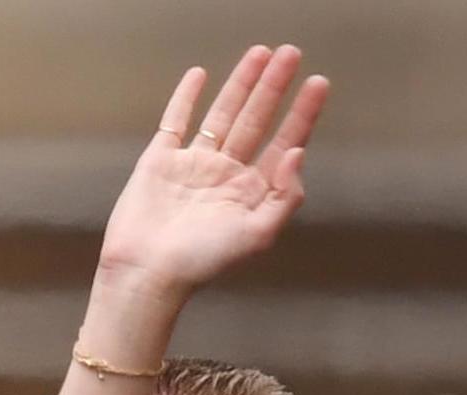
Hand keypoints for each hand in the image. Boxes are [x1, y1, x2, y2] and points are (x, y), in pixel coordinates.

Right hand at [97, 45, 329, 300]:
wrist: (148, 269)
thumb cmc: (202, 261)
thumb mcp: (256, 236)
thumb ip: (284, 197)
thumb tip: (297, 153)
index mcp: (252, 192)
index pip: (284, 144)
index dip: (302, 114)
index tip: (318, 82)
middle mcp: (226, 174)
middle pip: (256, 120)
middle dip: (274, 86)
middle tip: (291, 53)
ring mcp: (194, 164)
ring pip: (222, 114)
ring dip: (241, 83)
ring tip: (260, 53)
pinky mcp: (161, 160)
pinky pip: (176, 121)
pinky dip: (187, 97)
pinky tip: (200, 75)